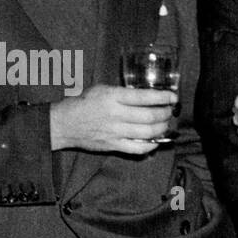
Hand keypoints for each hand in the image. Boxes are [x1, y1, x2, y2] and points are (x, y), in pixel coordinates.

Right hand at [49, 84, 176, 153]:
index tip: (173, 97)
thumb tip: (145, 96)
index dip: (163, 97)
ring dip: (161, 128)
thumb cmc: (83, 103)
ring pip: (147, 132)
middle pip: (150, 116)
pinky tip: (155, 141)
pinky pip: (138, 148)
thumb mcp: (102, 89)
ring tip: (165, 124)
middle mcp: (116, 114)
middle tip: (170, 111)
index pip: (145, 96)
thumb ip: (123, 92)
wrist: (64, 123)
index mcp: (113, 97)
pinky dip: (151, 145)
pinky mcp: (113, 146)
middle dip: (165, 114)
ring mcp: (115, 132)